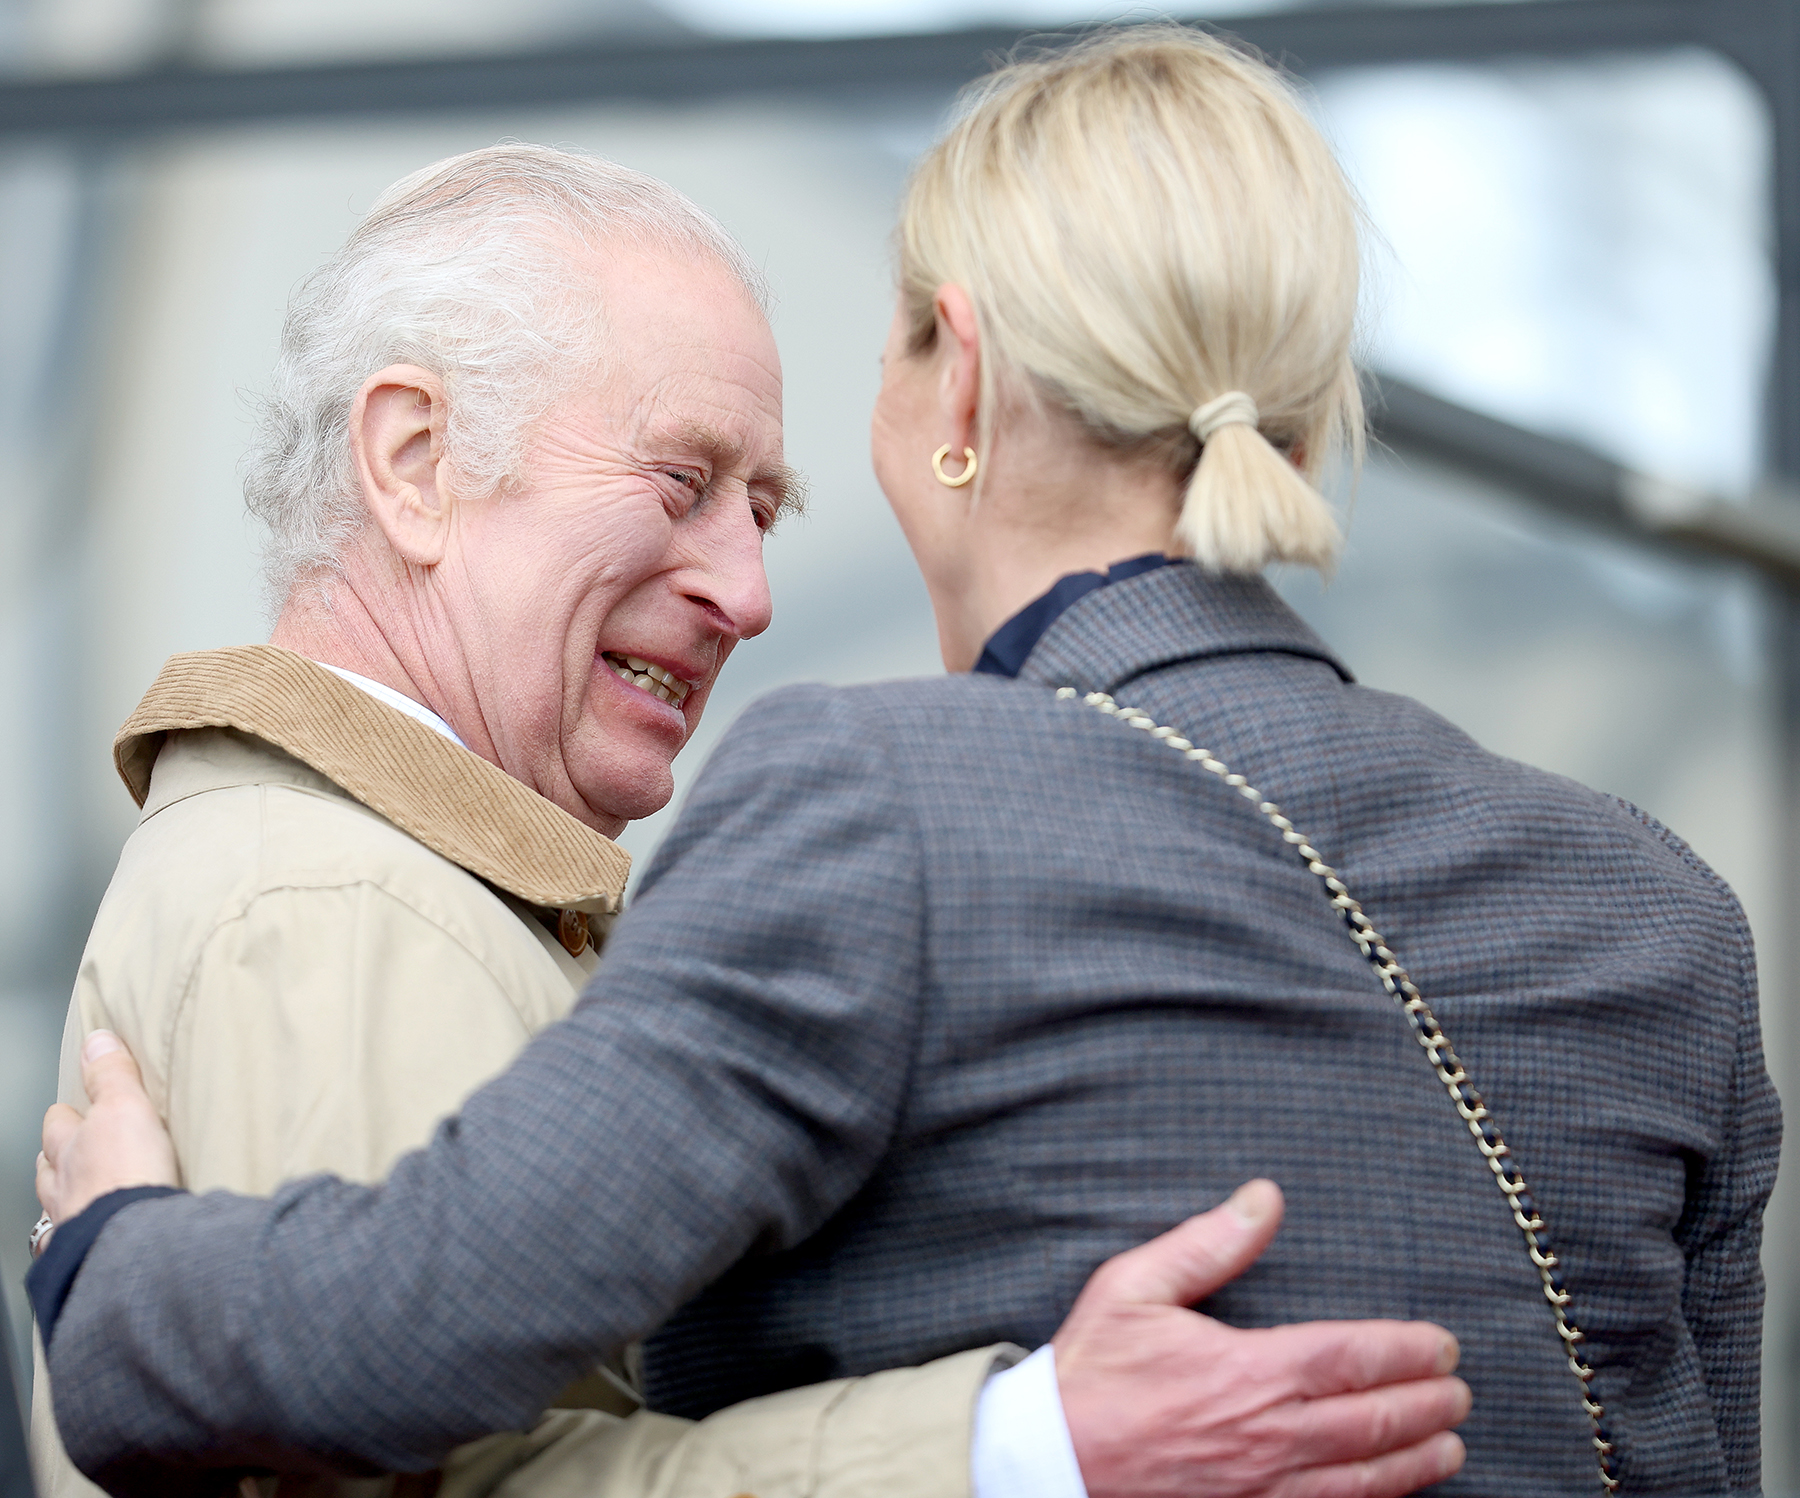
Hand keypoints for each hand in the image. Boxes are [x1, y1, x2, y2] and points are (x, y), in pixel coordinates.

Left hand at [37, 1030, 178, 1227]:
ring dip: (68, 1194)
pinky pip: (76, 1239)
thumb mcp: (126, 1108)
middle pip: (49, 1165)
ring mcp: (71, 1220)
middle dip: (59, 1156)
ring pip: (57, 1202)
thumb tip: (97, 1041)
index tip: (78, 1108)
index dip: (68, 1114)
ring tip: (82, 1190)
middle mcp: (62, 1185)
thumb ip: (111, 1075)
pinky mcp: (88, 1252)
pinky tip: (95, 1232)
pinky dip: (82, 1232)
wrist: (132, 1241)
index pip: (59, 1123)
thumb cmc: (125, 1177)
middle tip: (76, 1147)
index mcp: (68, 1148)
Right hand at [1055, 1180, 1468, 1497]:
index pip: (1353, 1358)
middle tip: (1460, 1392)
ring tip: (1450, 1447)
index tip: (1442, 1345)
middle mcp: (1268, 1436)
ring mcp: (1262, 1490)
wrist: (1048, 1462)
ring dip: (1416, 1462)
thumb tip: (1263, 1198)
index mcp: (1247, 1370)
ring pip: (1365, 1480)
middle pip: (1374, 1422)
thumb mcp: (1133, 1288)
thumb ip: (1206, 1243)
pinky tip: (1391, 1496)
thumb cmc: (1090, 1374)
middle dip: (1428, 1405)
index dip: (1408, 1351)